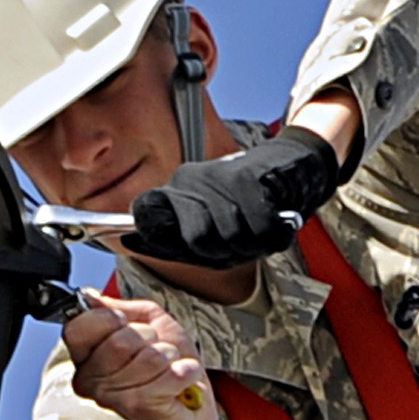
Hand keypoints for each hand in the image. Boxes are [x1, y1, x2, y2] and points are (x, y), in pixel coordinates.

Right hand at [63, 294, 219, 419]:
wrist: (194, 405)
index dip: (105, 318)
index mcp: (86, 357)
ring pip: (147, 356)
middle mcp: (91, 380)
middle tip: (155, 353)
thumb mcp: (146, 321)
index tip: (125, 322)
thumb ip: (119, 307)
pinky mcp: (137, 407)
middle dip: (149, 338)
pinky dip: (185, 371)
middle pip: (118, 340)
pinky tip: (180, 380)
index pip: (76, 328)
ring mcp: (112, 397)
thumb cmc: (169, 365)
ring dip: (169, 357)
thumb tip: (90, 297)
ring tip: (168, 369)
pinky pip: (167, 373)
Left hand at [128, 120, 342, 270]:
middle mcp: (190, 180)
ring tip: (254, 230)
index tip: (175, 246)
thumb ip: (172, 241)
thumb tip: (129, 242)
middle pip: (196, 239)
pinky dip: (271, 235)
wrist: (289, 168)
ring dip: (249, 244)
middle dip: (221, 252)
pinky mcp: (248, 178)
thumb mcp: (206, 227)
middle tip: (235, 243)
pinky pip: (258, 228)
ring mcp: (218, 178)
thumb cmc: (244, 206)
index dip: (155, 239)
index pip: (146, 214)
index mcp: (175, 193)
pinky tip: (273, 224)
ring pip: (228, 236)